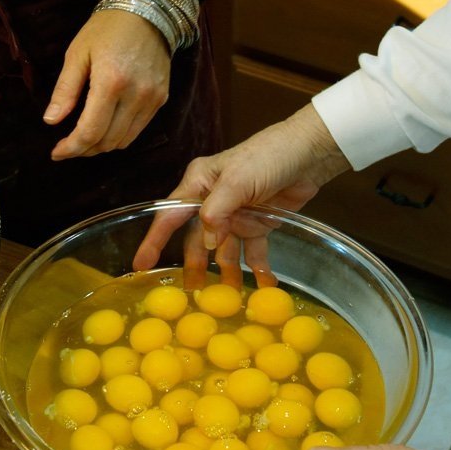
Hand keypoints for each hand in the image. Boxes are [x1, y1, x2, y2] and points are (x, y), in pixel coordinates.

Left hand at [45, 9, 171, 160]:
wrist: (147, 11)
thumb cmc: (106, 29)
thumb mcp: (78, 53)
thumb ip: (65, 90)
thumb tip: (50, 121)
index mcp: (111, 82)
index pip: (90, 131)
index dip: (71, 148)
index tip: (56, 152)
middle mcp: (136, 95)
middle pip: (107, 141)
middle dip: (84, 150)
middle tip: (67, 146)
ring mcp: (152, 99)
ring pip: (124, 140)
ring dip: (102, 146)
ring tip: (84, 139)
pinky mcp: (161, 99)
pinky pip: (138, 129)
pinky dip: (119, 135)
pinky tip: (106, 127)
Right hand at [133, 104, 349, 286]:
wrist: (310, 152)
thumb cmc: (268, 156)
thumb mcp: (237, 180)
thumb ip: (217, 211)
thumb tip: (207, 242)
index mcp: (199, 182)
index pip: (170, 214)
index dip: (154, 240)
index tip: (140, 264)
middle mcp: (213, 199)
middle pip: (197, 237)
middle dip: (195, 264)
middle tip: (191, 293)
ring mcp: (237, 213)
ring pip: (225, 248)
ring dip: (226, 271)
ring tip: (228, 296)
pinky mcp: (260, 222)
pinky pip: (253, 250)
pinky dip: (257, 267)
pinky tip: (263, 284)